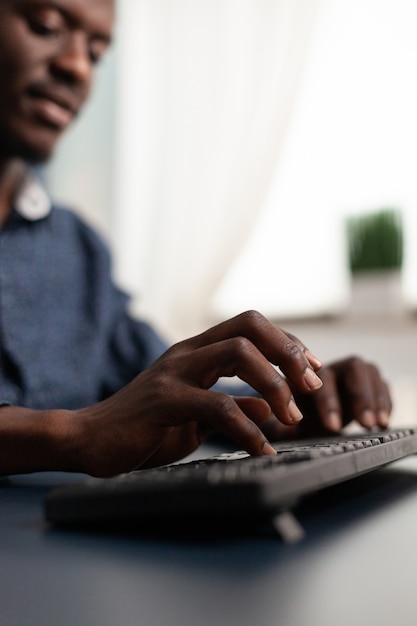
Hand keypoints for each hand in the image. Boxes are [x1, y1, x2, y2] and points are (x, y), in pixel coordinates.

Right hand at [76, 310, 322, 475]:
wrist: (91, 439)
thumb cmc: (144, 426)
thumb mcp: (196, 414)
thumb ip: (232, 405)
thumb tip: (269, 409)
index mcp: (197, 352)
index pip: (250, 327)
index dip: (287, 344)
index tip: (311, 370)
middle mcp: (188, 353)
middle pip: (249, 326)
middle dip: (288, 352)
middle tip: (311, 386)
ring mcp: (174, 372)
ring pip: (238, 353)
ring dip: (275, 384)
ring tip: (292, 418)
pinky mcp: (164, 400)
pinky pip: (217, 406)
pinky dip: (248, 429)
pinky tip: (262, 449)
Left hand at [260, 356, 391, 439]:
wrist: (300, 424)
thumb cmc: (284, 421)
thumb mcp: (274, 424)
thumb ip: (268, 423)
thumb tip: (263, 429)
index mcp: (301, 371)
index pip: (317, 374)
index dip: (327, 398)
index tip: (331, 426)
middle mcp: (327, 368)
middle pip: (351, 366)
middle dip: (359, 396)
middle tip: (363, 424)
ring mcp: (348, 374)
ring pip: (367, 371)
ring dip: (374, 398)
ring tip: (374, 425)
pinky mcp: (366, 384)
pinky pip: (381, 384)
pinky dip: (385, 401)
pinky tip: (383, 423)